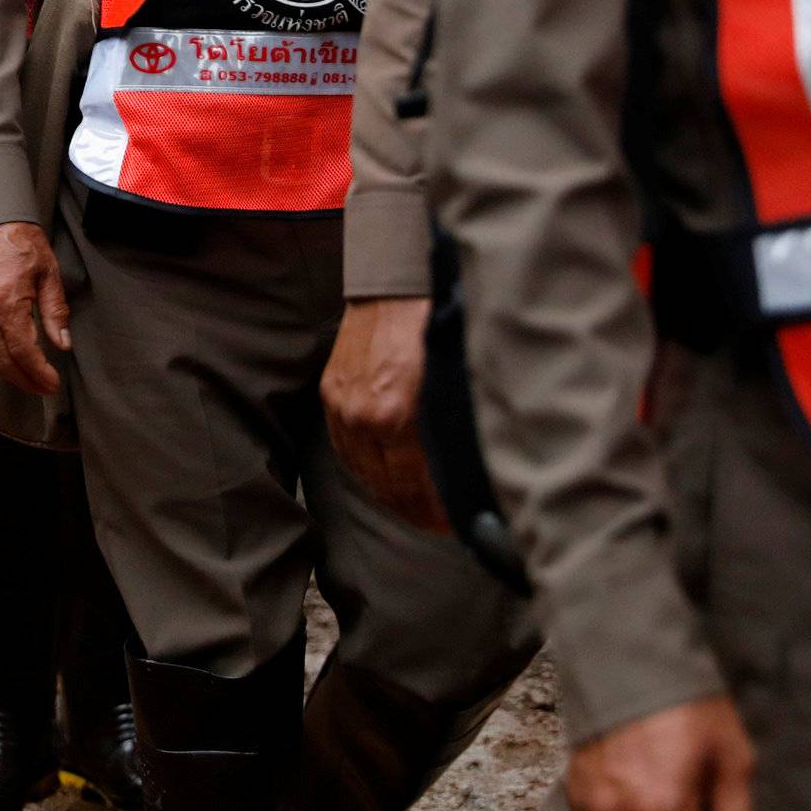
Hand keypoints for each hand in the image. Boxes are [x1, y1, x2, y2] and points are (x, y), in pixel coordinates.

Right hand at [0, 222, 69, 397]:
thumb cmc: (22, 241)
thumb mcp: (48, 272)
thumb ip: (55, 311)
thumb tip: (63, 344)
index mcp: (7, 302)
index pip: (23, 351)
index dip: (38, 372)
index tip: (53, 384)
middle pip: (2, 360)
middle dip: (24, 380)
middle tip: (43, 389)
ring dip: (6, 374)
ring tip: (28, 382)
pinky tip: (5, 365)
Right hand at [322, 298, 448, 531]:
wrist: (394, 284)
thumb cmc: (436, 323)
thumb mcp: (456, 377)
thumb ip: (456, 425)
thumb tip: (478, 469)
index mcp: (399, 416)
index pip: (419, 488)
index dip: (440, 513)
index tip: (459, 525)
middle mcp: (366, 418)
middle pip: (392, 488)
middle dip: (419, 511)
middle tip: (442, 523)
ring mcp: (344, 408)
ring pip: (366, 473)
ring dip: (392, 495)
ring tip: (416, 507)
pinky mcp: (332, 395)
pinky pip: (347, 450)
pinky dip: (367, 469)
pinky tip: (385, 478)